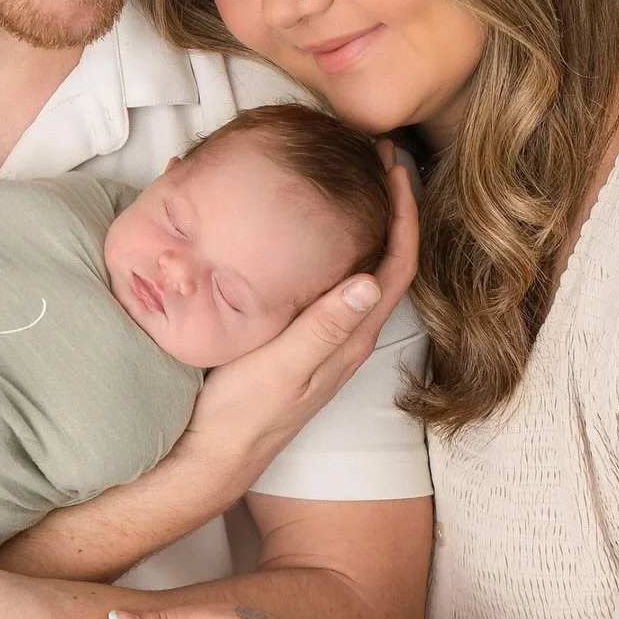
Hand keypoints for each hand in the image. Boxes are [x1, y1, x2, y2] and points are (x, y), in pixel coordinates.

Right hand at [182, 141, 418, 481]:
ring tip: (345, 182)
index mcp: (350, 335)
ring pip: (359, 270)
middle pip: (386, 261)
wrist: (213, 457)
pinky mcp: (301, 341)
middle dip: (388, 208)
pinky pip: (330, 283)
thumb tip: (367, 279)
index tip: (395, 168)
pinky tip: (302, 233)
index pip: (397, 265)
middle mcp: (347, 335)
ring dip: (362, 225)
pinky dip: (329, 246)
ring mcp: (326, 339)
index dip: (405, 214)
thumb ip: (322, 326)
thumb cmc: (244, 413)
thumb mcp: (282, 366)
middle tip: (372, 161)